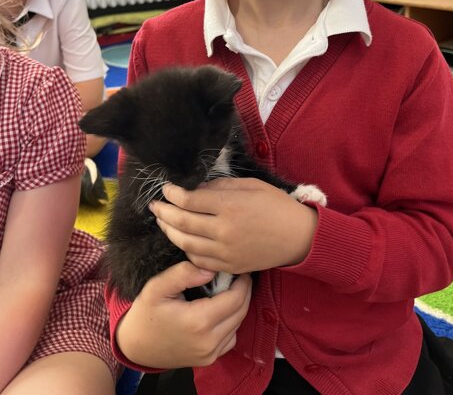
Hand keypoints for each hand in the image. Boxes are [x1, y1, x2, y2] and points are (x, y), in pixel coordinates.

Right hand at [116, 261, 251, 367]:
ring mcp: (210, 354)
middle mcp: (208, 342)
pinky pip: (230, 337)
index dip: (242, 281)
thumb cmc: (146, 313)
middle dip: (244, 291)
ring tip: (229, 288)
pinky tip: (220, 309)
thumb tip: (210, 270)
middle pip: (241, 311)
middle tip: (237, 275)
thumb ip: (183, 273)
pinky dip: (231, 322)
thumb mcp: (157, 287)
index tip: (238, 268)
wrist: (136, 347)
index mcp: (198, 322)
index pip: (236, 298)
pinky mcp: (209, 360)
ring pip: (238, 324)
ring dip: (238, 305)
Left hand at [149, 178, 318, 273]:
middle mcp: (224, 230)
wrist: (298, 237)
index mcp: (230, 206)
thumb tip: (195, 189)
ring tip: (163, 221)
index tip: (165, 188)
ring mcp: (225, 252)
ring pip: (186, 244)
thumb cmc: (276, 205)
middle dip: (164, 212)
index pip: (189, 200)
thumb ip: (220, 187)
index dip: (172, 194)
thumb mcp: (250, 185)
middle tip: (154, 205)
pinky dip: (186, 249)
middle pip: (182, 222)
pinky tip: (182, 239)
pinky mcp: (229, 266)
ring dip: (170, 231)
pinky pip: (198, 260)